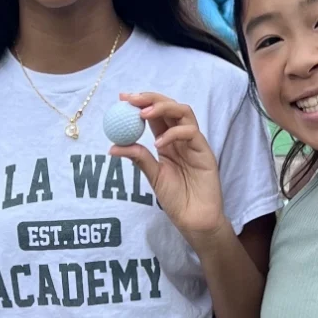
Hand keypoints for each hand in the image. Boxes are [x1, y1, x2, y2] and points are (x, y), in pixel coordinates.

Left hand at [108, 92, 227, 238]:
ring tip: (143, 114)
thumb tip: (112, 147)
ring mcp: (194, 143)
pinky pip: (191, 133)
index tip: (122, 98)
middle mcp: (181, 138)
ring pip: (184, 112)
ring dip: (162, 107)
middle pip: (170, 106)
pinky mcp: (205, 152)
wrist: (194, 219)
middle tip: (131, 99)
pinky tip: (158, 144)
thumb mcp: (153, 176)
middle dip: (150, 98)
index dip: (140, 102)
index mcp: (167, 140)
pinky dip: (173, 133)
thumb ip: (138, 158)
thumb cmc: (176, 198)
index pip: (155, 114)